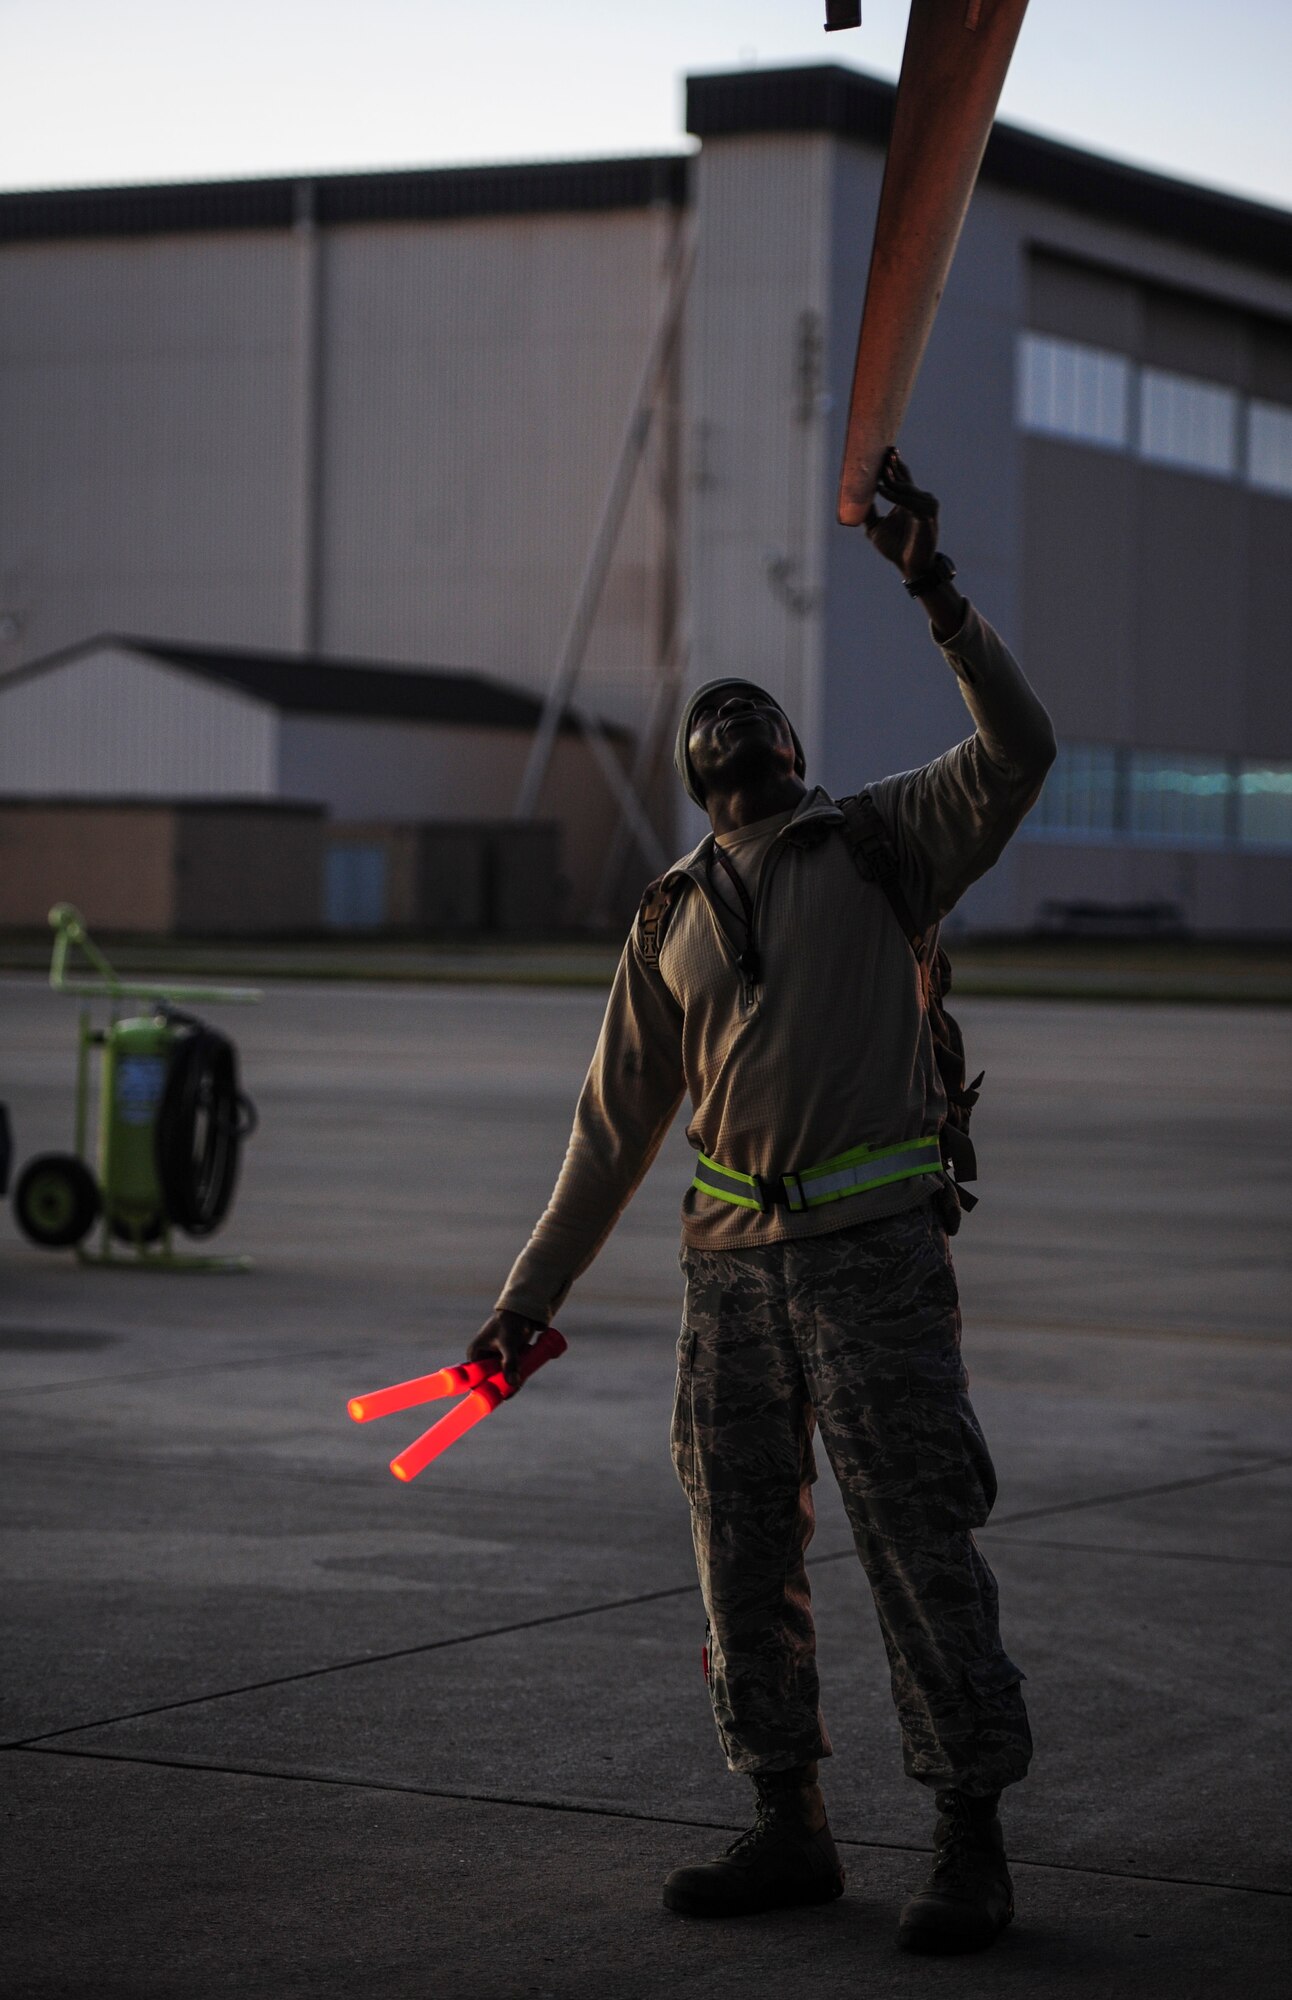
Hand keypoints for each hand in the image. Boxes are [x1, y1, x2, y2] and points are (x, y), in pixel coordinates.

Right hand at [466, 1309, 543, 1391]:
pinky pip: (510, 1373)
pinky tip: (526, 1370)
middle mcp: (482, 1359)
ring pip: (502, 1378)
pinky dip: (518, 1374)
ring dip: (512, 1380)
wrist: (524, 1312)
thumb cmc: (510, 1323)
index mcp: (475, 1354)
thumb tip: (513, 1383)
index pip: (476, 1379)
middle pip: (490, 1381)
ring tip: (523, 1372)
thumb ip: (510, 1363)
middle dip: (503, 1385)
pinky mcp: (505, 1359)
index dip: (487, 1389)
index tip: (502, 1394)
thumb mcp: (509, 1343)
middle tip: (517, 1384)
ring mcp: (494, 1360)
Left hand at [863, 446, 939, 579]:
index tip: (887, 449)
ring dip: (892, 479)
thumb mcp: (875, 528)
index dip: (895, 463)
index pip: (902, 477)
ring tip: (880, 468)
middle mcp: (920, 499)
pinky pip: (907, 502)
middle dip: (893, 465)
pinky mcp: (926, 516)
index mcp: (909, 500)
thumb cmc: (896, 548)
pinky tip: (881, 488)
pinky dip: (894, 495)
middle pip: (904, 478)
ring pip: (905, 488)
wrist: (912, 567)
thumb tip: (850, 500)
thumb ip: (867, 512)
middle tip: (885, 451)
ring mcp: (925, 506)